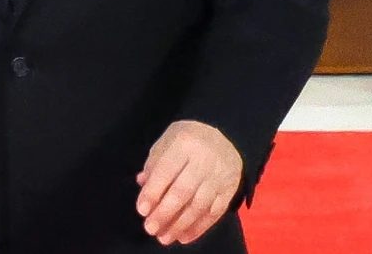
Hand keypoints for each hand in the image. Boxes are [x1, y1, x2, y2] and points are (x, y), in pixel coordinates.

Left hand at [136, 120, 242, 245]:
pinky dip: (200, 227)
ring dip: (180, 225)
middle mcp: (204, 161)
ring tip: (164, 237)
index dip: (153, 192)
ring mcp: (219, 177)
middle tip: (150, 228)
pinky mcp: (230, 190)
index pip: (166, 171)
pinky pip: (215, 212)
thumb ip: (154, 165)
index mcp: (184, 145)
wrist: (225, 134)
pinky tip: (185, 237)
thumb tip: (142, 186)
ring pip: (199, 205)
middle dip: (165, 213)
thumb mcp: (166, 143)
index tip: (141, 210)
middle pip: (183, 191)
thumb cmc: (187, 139)